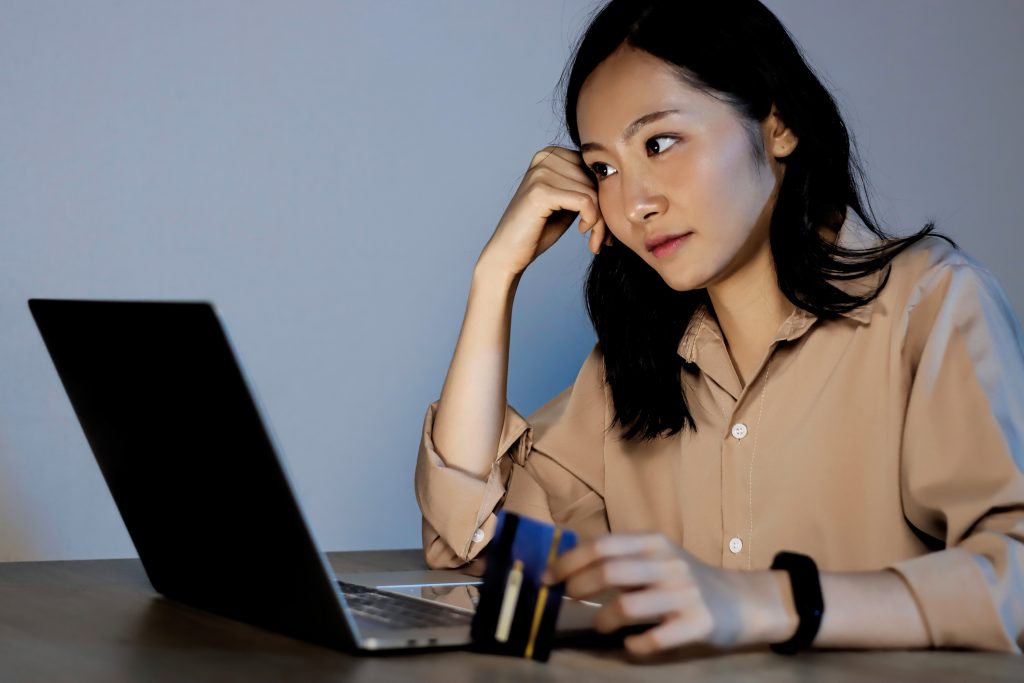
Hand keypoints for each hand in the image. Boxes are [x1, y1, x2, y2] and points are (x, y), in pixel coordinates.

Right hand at [476, 145, 610, 279]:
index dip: (604, 196)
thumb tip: (620, 177)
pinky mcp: (541, 192)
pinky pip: (585, 201)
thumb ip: (585, 185)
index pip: (594, 167)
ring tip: (592, 239)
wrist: (508, 253)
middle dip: (604, 211)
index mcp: (551, 153)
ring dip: (600, 221)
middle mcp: (545, 157)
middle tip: (601, 237)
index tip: (603, 224)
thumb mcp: (567, 200)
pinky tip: (582, 232)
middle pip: (595, 179)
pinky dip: (592, 221)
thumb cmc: (538, 229)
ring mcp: (541, 172)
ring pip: (593, 192)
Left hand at [542, 533, 796, 655]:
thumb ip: (619, 557)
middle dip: (578, 586)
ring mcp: (685, 593)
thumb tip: (567, 564)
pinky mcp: (698, 623)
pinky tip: (632, 644)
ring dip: (604, 619)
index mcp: (653, 542)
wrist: (740, 600)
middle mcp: (668, 563)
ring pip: (629, 605)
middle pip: (610, 570)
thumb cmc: (684, 578)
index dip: (568, 561)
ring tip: (601, 624)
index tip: (547, 578)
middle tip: (568, 600)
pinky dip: (635, 645)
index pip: (601, 545)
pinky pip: (656, 639)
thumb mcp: (655, 557)